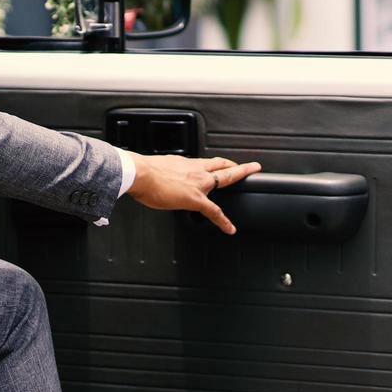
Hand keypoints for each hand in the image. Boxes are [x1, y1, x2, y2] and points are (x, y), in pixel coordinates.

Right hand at [126, 153, 261, 234]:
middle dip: (238, 166)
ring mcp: (198, 184)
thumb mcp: (155, 168)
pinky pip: (214, 212)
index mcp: (184, 164)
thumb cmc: (142, 172)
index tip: (222, 164)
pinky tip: (230, 228)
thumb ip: (162, 174)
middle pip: (222, 166)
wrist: (140, 174)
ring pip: (225, 179)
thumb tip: (158, 179)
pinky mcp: (196, 199)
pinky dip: (223, 221)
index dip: (216, 164)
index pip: (205, 163)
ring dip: (240, 177)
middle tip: (252, 166)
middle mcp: (195, 170)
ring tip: (251, 181)